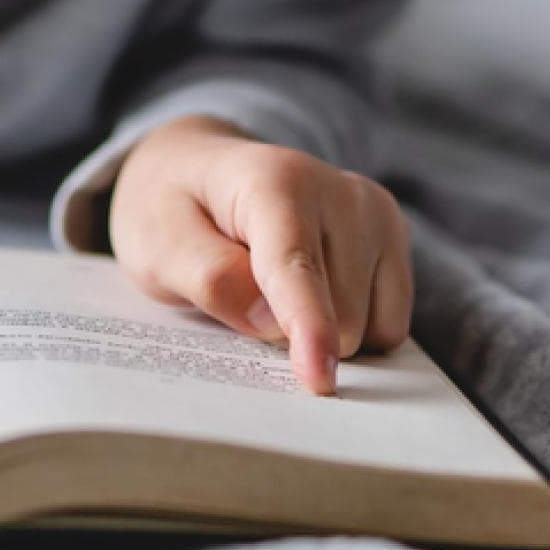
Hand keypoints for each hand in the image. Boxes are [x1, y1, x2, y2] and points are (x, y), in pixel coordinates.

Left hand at [107, 114, 412, 394]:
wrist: (199, 171)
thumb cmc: (175, 211)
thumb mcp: (157, 245)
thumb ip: (209, 278)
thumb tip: (273, 324)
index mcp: (273, 180)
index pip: (295, 266)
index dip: (307, 326)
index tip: (319, 378)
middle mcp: (338, 190)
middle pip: (338, 315)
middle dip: (292, 335)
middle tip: (243, 300)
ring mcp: (373, 213)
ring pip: (370, 328)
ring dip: (321, 333)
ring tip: (273, 290)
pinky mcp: (392, 237)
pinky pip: (391, 326)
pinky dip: (353, 331)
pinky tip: (312, 297)